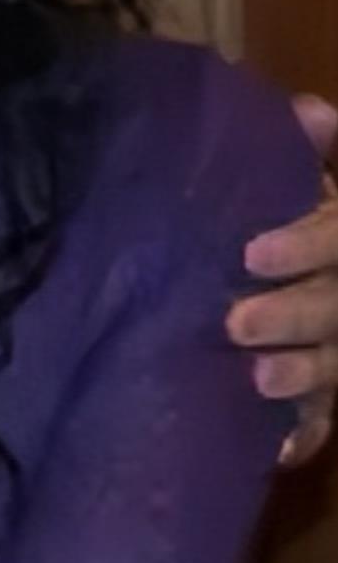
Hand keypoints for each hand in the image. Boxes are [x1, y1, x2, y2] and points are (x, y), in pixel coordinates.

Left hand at [230, 93, 337, 465]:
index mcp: (335, 233)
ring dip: (303, 373)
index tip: (250, 253)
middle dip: (294, 316)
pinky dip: (303, 434)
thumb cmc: (272, 209)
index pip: (337, 235)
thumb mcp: (286, 176)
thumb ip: (303, 147)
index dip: (306, 244)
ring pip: (336, 363)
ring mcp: (336, 342)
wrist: (257, 260)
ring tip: (257, 380)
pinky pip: (323, 418)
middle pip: (337, 306)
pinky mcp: (320, 389)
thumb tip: (314, 112)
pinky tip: (278, 451)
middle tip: (235, 323)